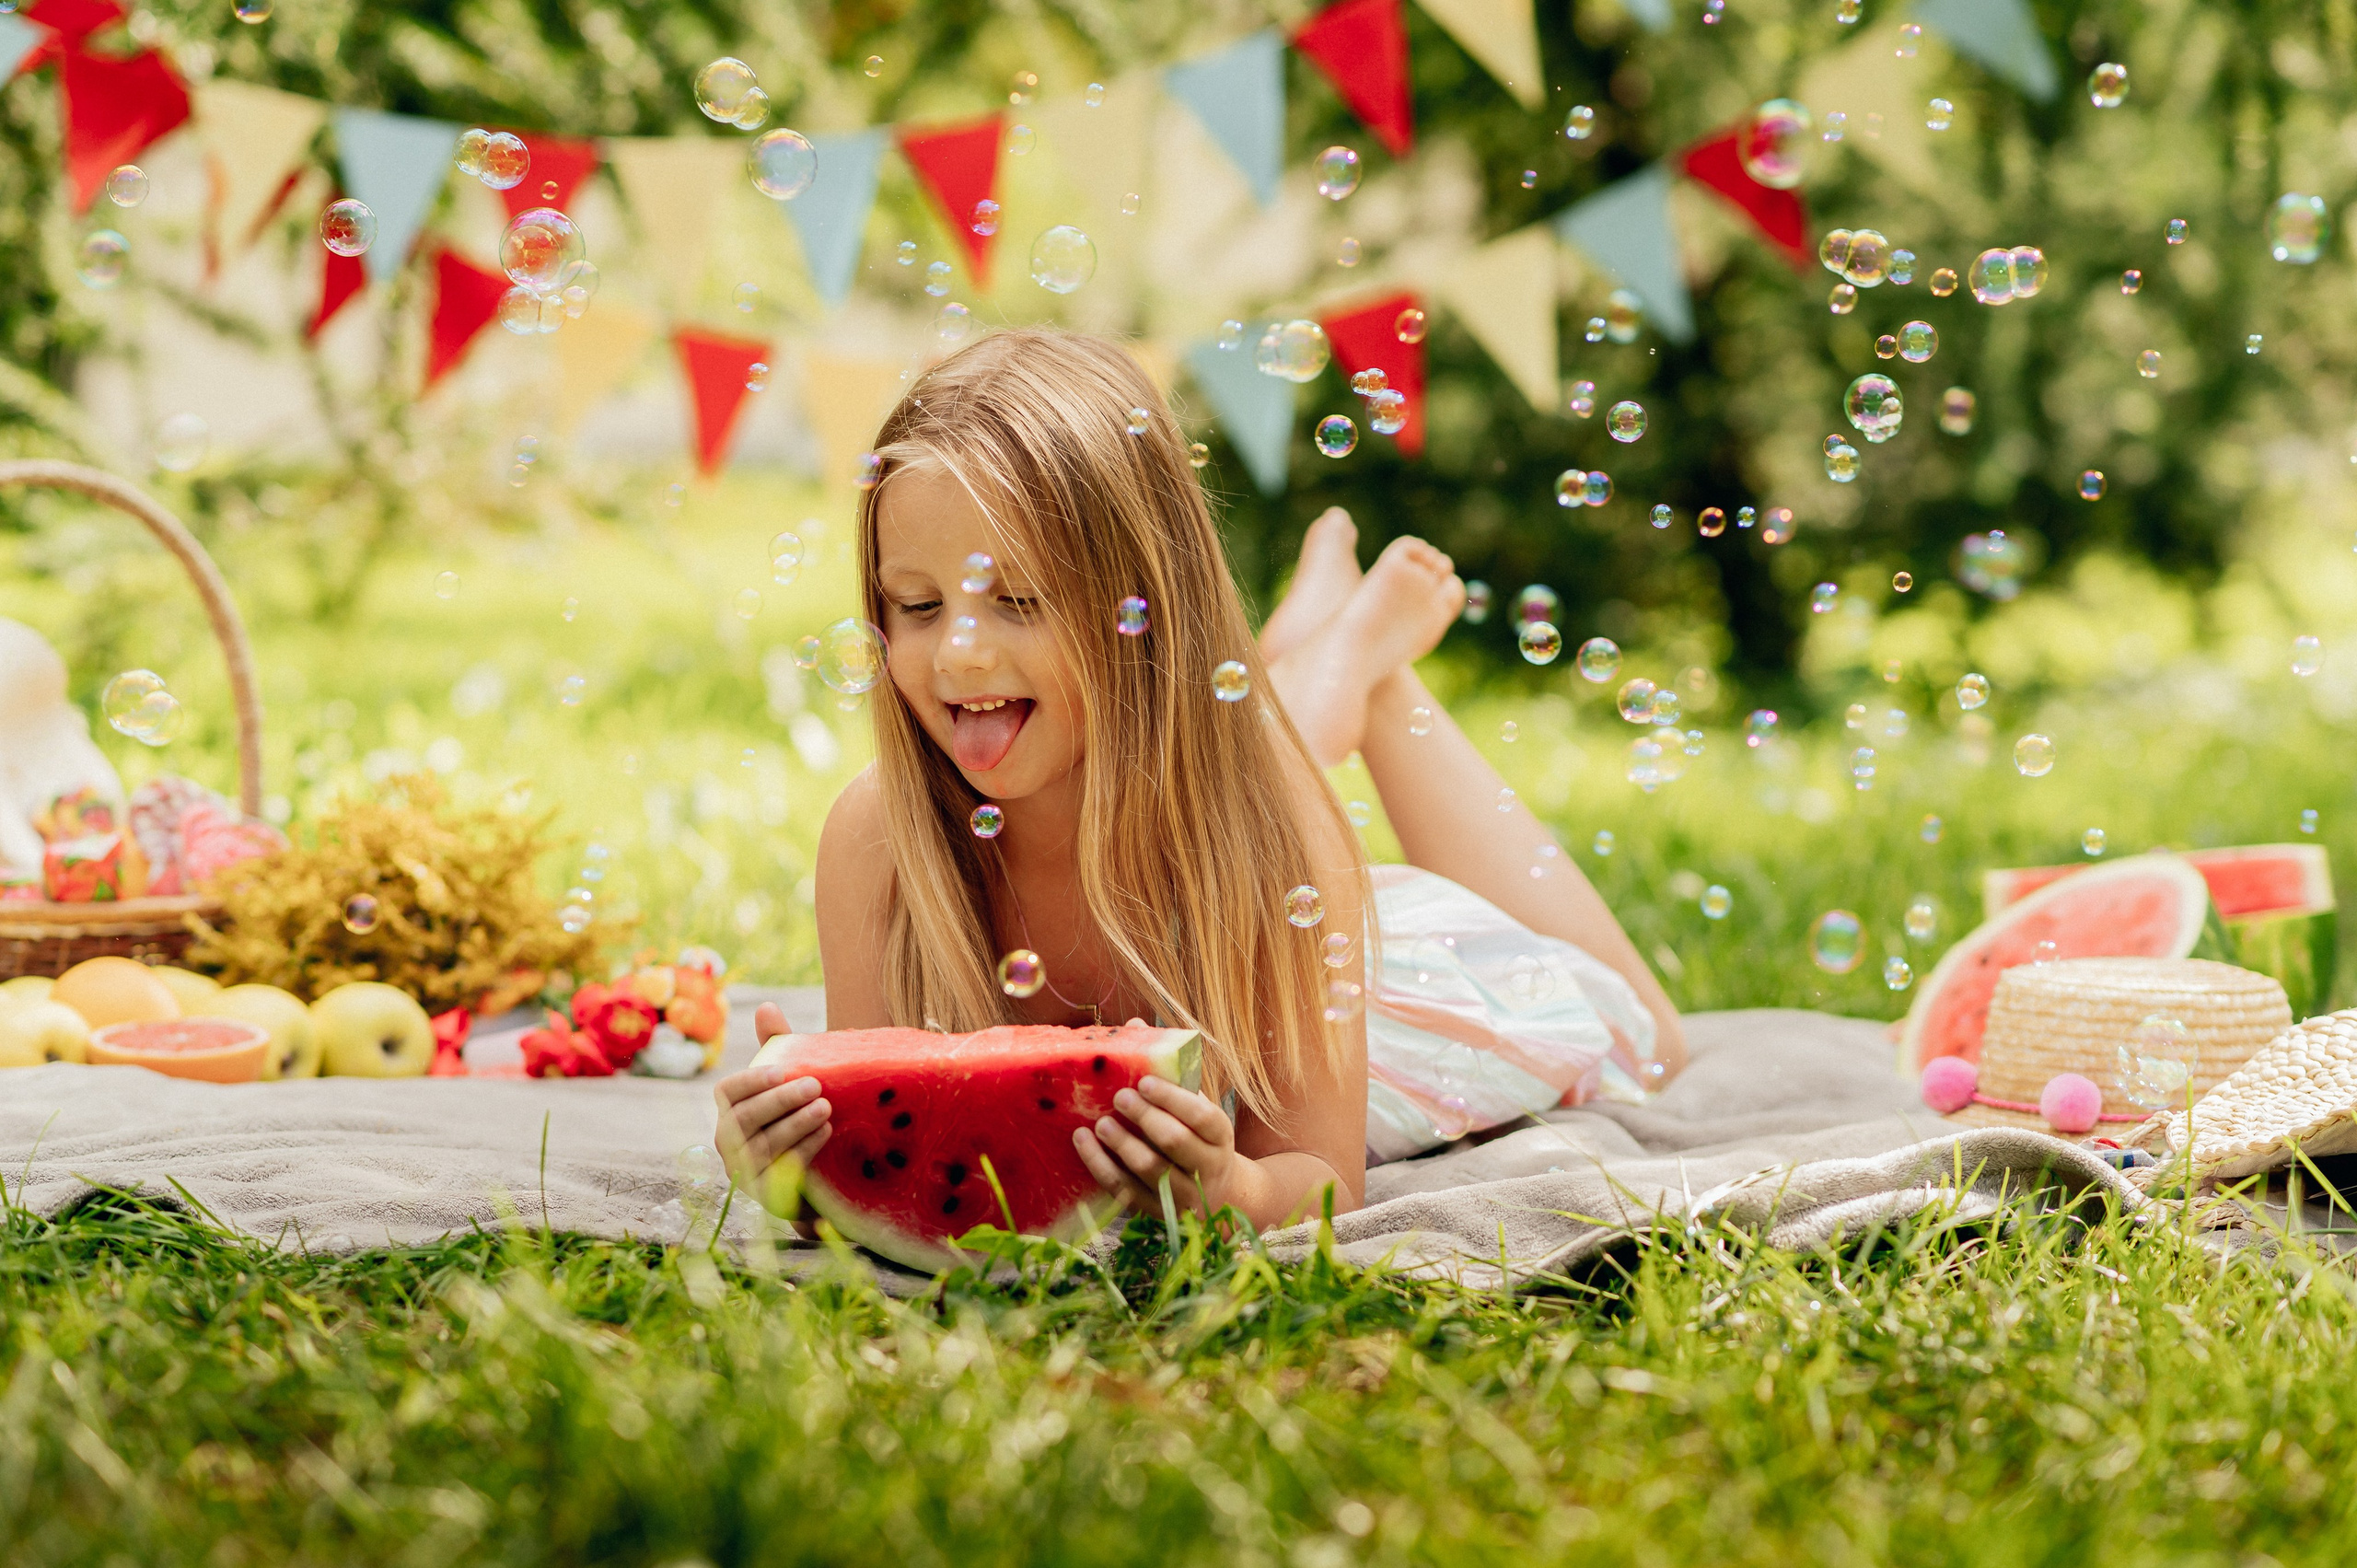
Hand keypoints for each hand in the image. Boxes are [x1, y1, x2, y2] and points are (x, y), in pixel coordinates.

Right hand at [712, 1003, 829, 1217]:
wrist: (822, 1175)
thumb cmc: (799, 1118)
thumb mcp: (790, 1081)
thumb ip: (778, 1048)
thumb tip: (766, 1006)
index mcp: (731, 1111)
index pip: (727, 1092)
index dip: (750, 1081)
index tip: (780, 1070)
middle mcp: (730, 1143)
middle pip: (745, 1119)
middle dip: (779, 1101)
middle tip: (815, 1086)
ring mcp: (745, 1173)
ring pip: (763, 1146)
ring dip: (795, 1125)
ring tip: (825, 1108)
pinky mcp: (766, 1197)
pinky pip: (780, 1172)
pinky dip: (803, 1150)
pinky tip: (825, 1133)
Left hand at [1073, 1075, 1246, 1217]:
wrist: (1212, 1193)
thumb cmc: (1194, 1136)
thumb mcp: (1192, 1105)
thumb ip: (1168, 1070)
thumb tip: (1135, 1024)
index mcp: (1220, 1136)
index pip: (1202, 1116)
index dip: (1172, 1098)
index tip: (1143, 1081)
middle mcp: (1207, 1167)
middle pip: (1175, 1142)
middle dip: (1145, 1118)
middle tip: (1119, 1098)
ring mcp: (1182, 1195)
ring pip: (1150, 1169)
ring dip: (1122, 1144)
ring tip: (1100, 1123)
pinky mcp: (1155, 1212)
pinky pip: (1124, 1189)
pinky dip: (1100, 1165)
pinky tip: (1083, 1142)